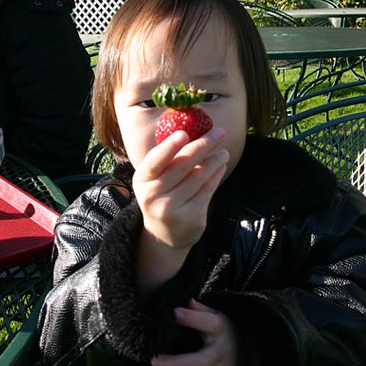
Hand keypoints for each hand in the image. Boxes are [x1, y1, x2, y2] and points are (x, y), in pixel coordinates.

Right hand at [133, 128, 228, 249]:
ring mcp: (171, 208)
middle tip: (219, 133)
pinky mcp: (191, 217)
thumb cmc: (163, 196)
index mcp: (142, 180)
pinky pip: (207, 190)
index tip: (184, 133)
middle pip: (182, 165)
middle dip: (203, 146)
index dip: (169, 147)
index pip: (154, 161)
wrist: (165, 235)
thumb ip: (169, 160)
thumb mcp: (156, 180)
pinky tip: (221, 166)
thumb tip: (194, 130)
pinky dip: (216, 175)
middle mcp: (153, 195)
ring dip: (214, 160)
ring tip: (223, 151)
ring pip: (198, 177)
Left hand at [151, 299, 243, 365]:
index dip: (192, 318)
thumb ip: (199, 310)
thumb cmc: (223, 331)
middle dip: (172, 364)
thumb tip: (183, 303)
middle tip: (154, 360)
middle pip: (197, 363)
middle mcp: (226, 353)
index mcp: (223, 329)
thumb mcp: (214, 315)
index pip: (210, 322)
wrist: (245, 351)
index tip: (174, 313)